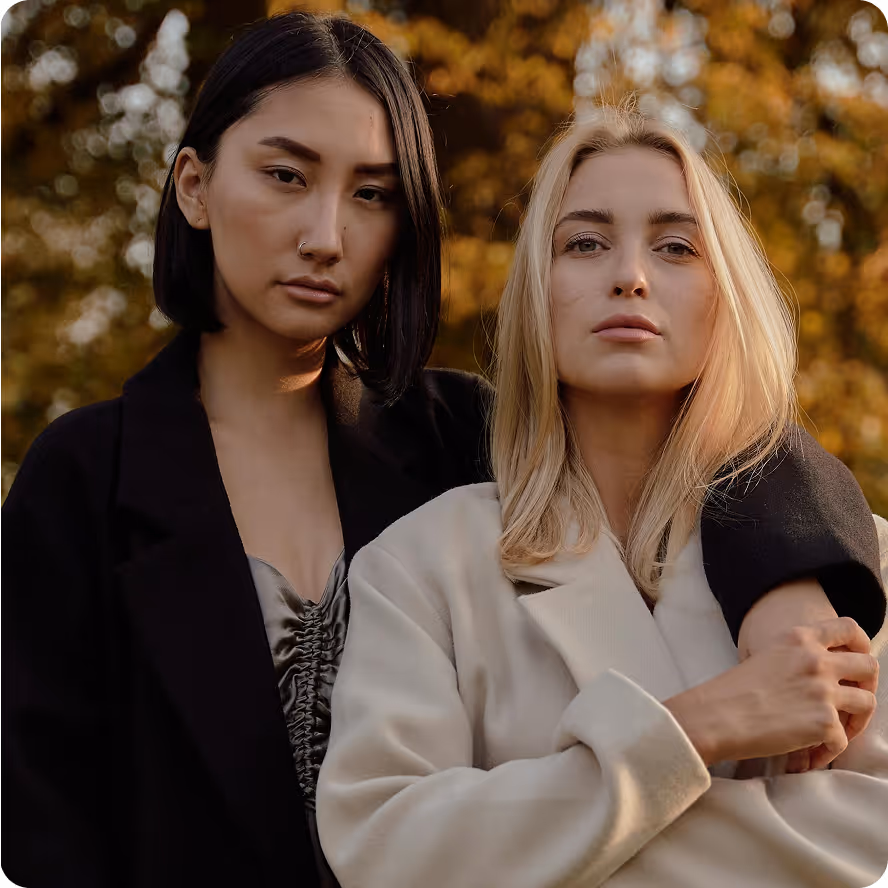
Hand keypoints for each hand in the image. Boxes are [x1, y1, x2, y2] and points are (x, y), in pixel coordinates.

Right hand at [736, 579, 874, 770]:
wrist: (716, 716)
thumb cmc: (730, 691)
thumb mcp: (766, 656)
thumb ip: (796, 659)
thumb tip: (820, 679)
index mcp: (799, 638)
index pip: (849, 628)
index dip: (861, 646)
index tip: (854, 665)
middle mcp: (816, 660)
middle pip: (869, 665)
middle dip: (867, 686)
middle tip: (851, 703)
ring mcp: (823, 690)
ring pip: (867, 703)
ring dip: (856, 721)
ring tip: (834, 733)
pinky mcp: (824, 722)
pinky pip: (843, 741)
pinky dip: (829, 751)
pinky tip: (809, 755)